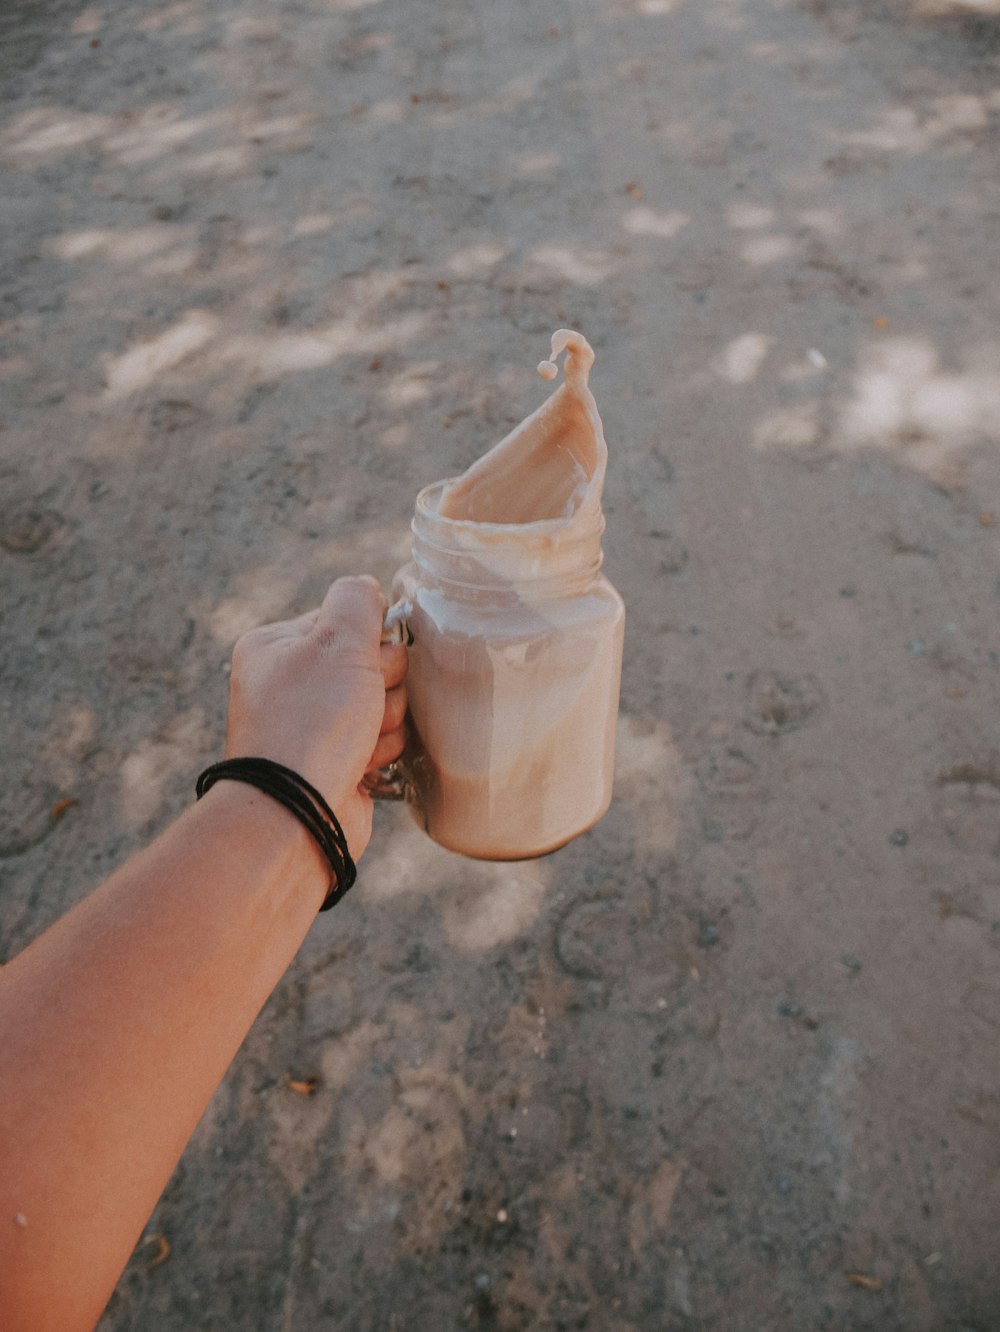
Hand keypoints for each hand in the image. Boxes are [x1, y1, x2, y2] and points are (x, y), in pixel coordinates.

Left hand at [224, 575, 407, 859]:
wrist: (299, 813)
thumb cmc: (311, 723)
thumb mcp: (336, 641)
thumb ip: (357, 601)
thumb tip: (368, 588)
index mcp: (278, 647)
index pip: (347, 621)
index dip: (370, 641)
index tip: (366, 661)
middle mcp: (292, 685)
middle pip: (372, 662)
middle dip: (381, 685)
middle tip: (361, 705)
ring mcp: (315, 726)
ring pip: (385, 702)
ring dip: (384, 721)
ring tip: (358, 742)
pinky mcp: (339, 761)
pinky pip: (384, 740)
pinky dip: (381, 751)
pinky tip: (361, 765)